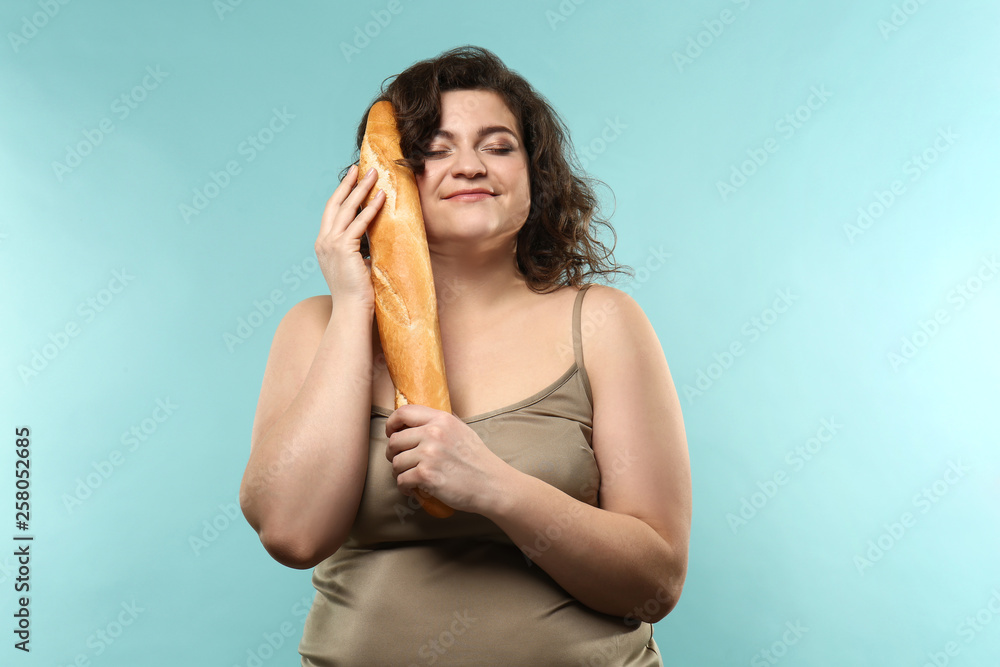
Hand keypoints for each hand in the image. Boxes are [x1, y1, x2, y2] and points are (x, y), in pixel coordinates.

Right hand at [315, 165, 384, 308]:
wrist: (352, 311)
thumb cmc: (358, 294)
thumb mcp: (356, 266)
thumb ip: (360, 251)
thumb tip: (374, 242)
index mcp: (324, 245)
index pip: (332, 212)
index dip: (342, 194)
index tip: (352, 178)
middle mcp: (324, 241)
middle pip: (336, 204)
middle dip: (349, 184)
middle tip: (360, 167)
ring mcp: (331, 244)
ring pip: (347, 209)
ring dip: (362, 189)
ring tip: (374, 175)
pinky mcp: (344, 249)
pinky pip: (360, 223)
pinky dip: (371, 208)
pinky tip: (381, 197)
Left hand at [384, 404, 512, 514]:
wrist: (492, 484)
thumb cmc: (477, 459)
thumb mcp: (460, 430)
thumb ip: (439, 424)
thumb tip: (414, 421)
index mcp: (441, 419)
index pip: (404, 412)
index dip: (392, 423)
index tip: (391, 433)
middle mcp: (433, 433)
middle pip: (395, 440)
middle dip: (393, 453)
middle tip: (400, 461)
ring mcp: (429, 454)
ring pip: (396, 462)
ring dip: (399, 472)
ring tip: (409, 477)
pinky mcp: (427, 475)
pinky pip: (401, 480)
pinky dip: (404, 487)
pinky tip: (412, 489)